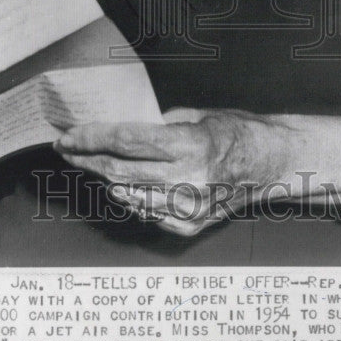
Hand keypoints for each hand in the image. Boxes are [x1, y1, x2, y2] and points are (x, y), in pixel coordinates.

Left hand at [53, 107, 295, 237]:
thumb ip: (161, 124)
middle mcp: (187, 179)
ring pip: (128, 195)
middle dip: (86, 159)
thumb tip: (123, 129)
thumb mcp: (199, 115)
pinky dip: (130, 198)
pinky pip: (147, 212)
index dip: (90, 138)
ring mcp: (188, 207)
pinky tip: (122, 185)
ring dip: (103, 179)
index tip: (67, 135)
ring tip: (88, 164)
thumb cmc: (239, 132)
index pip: (124, 141)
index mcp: (189, 145)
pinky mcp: (191, 224)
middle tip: (66, 149)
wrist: (274, 165)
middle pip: (119, 171)